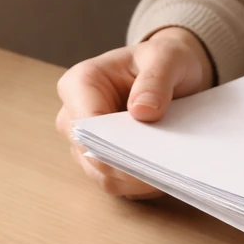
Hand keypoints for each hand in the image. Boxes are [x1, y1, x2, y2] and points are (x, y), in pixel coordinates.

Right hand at [55, 27, 213, 197]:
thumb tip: (142, 111)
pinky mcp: (101, 161)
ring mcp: (85, 143)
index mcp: (80, 84)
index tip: (146, 156)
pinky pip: (117, 184)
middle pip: (91, 158)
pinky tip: (162, 175)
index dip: (113, 147)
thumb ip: (155, 81)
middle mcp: (74, 116)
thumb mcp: (167, 58)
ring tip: (166, 171)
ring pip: (103, 177)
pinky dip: (139, 185)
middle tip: (164, 168)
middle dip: (127, 167)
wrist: (169, 74)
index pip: (85, 127)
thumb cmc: (162, 61)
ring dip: (135, 180)